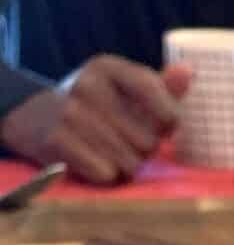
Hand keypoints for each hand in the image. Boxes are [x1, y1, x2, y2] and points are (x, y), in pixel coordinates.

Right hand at [0, 55, 191, 184]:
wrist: (35, 118)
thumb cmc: (94, 108)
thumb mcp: (123, 89)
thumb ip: (160, 87)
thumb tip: (189, 72)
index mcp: (108, 68)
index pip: (154, 91)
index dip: (168, 119)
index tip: (162, 127)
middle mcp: (88, 85)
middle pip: (148, 141)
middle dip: (142, 150)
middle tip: (124, 143)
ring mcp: (71, 113)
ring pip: (130, 163)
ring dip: (125, 167)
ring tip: (108, 154)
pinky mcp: (58, 141)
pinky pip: (106, 174)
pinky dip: (105, 176)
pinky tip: (93, 163)